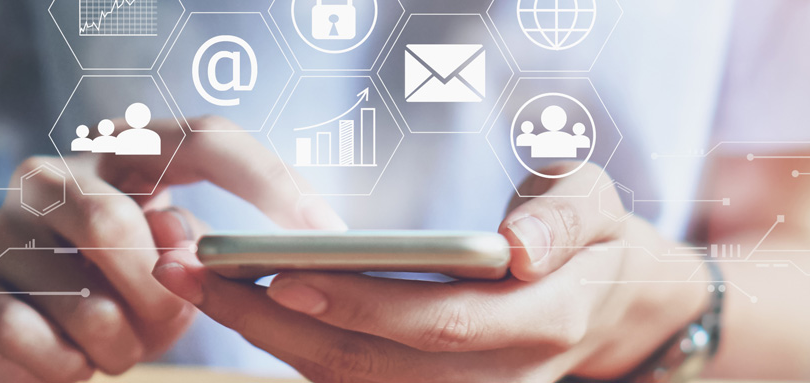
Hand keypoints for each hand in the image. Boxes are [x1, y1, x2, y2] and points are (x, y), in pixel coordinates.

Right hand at [0, 116, 343, 381]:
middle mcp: (54, 176)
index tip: (323, 235)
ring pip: (79, 296)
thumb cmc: (119, 294)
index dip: (270, 184)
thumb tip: (190, 248)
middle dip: (155, 295)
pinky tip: (70, 361)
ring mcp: (0, 227)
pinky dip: (67, 368)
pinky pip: (30, 337)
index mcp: (124, 155)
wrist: (23, 341)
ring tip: (114, 346)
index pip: (207, 138)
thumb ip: (200, 251)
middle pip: (117, 224)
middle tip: (161, 325)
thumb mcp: (177, 269)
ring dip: (116, 343)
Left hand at [152, 163, 710, 381]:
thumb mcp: (597, 203)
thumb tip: (521, 248)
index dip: (362, 304)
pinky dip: (294, 350)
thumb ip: (564, 218)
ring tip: (202, 284)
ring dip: (270, 340)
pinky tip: (244, 308)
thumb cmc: (590, 236)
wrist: (608, 299)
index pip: (441, 324)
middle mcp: (503, 377)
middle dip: (278, 323)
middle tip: (201, 272)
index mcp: (546, 322)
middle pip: (373, 367)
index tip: (286, 271)